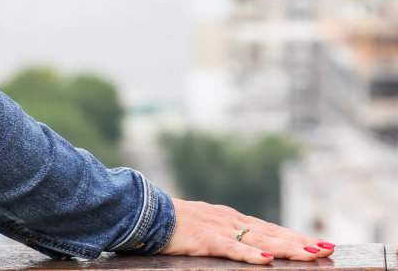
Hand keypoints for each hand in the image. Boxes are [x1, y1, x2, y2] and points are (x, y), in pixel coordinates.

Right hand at [164, 199, 334, 264]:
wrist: (141, 211)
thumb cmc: (167, 222)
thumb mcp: (200, 227)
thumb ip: (220, 235)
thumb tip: (241, 245)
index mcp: (228, 218)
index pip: (268, 228)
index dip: (294, 236)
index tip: (317, 243)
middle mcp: (229, 220)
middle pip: (272, 232)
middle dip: (301, 241)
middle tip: (328, 248)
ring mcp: (218, 228)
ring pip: (260, 238)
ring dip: (288, 246)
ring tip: (312, 253)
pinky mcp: (205, 239)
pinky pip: (231, 248)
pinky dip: (250, 253)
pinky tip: (267, 259)